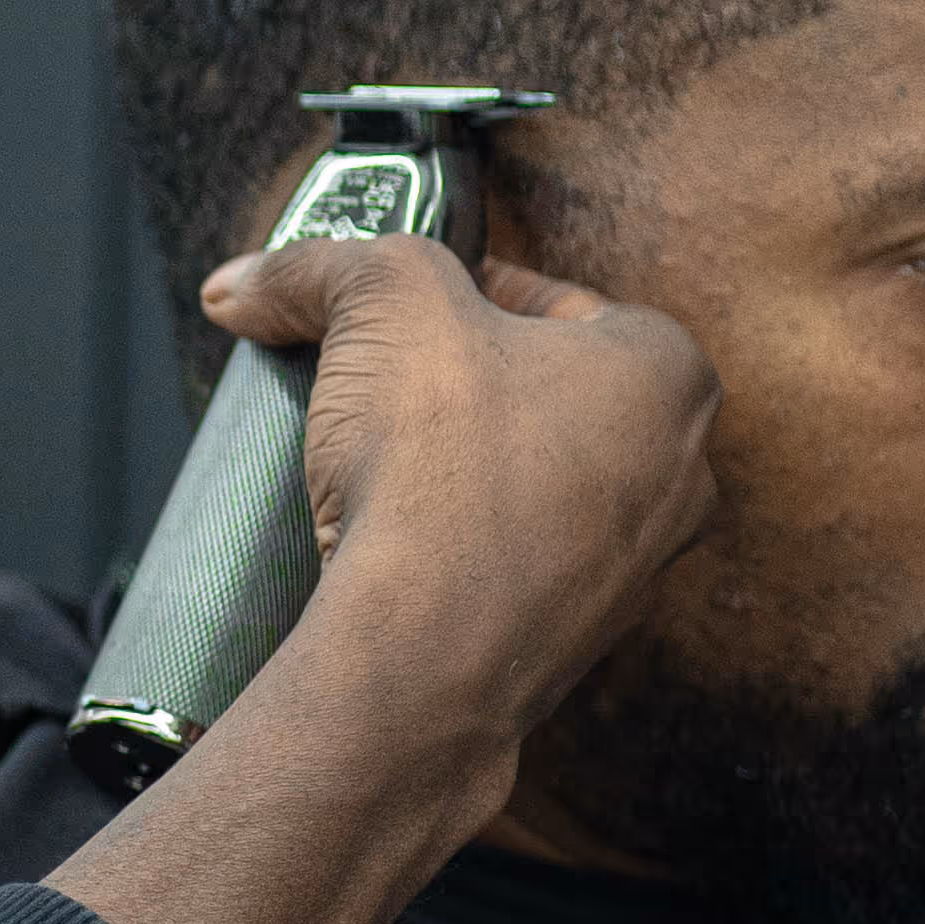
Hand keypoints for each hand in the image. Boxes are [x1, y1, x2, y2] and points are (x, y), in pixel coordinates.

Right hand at [45, 238, 715, 923]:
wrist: (421, 658)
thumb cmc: (438, 465)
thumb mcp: (381, 297)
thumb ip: (320, 265)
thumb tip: (245, 283)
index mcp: (669, 373)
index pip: (558, 301)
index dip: (465, 293)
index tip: (398, 312)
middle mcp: (679, 476)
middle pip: (549, 397)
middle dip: (466, 386)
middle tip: (381, 385)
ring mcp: (635, 573)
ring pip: (536, 490)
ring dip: (463, 474)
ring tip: (375, 471)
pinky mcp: (576, 646)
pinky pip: (512, 573)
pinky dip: (459, 555)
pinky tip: (391, 550)